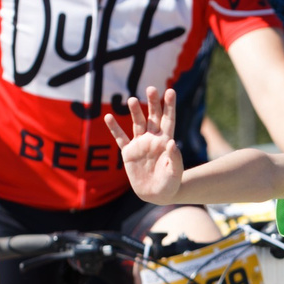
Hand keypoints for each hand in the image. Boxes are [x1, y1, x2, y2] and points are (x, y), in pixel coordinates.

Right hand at [103, 90, 185, 204]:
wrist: (157, 195)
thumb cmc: (170, 184)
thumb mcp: (175, 172)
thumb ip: (175, 158)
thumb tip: (172, 142)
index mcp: (166, 141)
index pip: (168, 120)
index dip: (170, 106)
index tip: (170, 91)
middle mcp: (153, 139)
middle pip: (152, 117)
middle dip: (153, 103)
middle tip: (151, 88)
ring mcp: (140, 144)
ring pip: (137, 124)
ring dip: (134, 111)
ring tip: (131, 100)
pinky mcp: (128, 153)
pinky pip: (120, 138)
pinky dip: (114, 128)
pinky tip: (108, 117)